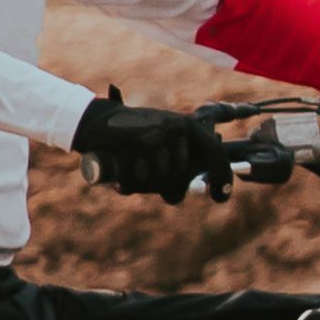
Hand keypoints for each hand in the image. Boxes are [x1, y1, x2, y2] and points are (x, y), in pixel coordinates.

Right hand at [71, 96, 252, 201]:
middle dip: (160, 186)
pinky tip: (119, 169)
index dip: (221, 177)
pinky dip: (124, 183)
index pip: (215, 153)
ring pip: (157, 182)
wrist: (97, 121)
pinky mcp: (133, 144)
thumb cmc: (134, 139)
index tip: (220, 197)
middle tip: (144, 174)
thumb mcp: (164, 142)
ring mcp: (155, 135)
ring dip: (140, 183)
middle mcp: (175, 128)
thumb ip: (183, 159)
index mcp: (187, 126)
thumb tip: (200, 185)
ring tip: (130, 166)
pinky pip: (135, 181)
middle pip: (179, 178)